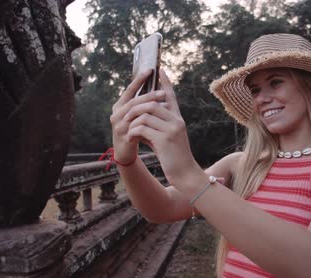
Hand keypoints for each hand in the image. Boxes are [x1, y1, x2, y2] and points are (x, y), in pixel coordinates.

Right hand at [110, 69, 166, 163]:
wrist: (124, 151)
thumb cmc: (132, 130)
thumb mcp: (135, 115)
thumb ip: (141, 104)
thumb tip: (156, 87)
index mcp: (119, 106)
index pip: (129, 89)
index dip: (139, 79)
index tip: (150, 70)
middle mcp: (116, 113)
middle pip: (133, 101)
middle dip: (149, 95)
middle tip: (163, 91)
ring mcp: (118, 125)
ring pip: (134, 112)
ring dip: (149, 107)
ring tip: (162, 104)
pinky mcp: (124, 136)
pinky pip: (136, 126)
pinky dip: (147, 121)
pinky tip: (157, 119)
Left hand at [124, 68, 201, 185]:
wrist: (185, 174)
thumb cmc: (175, 158)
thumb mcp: (166, 139)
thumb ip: (156, 127)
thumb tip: (139, 120)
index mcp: (178, 119)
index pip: (170, 96)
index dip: (165, 83)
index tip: (160, 70)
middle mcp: (176, 121)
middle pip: (152, 102)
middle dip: (135, 107)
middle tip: (125, 117)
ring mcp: (172, 129)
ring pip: (146, 114)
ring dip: (132, 121)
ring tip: (128, 131)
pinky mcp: (165, 139)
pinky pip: (143, 128)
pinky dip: (134, 132)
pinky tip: (132, 138)